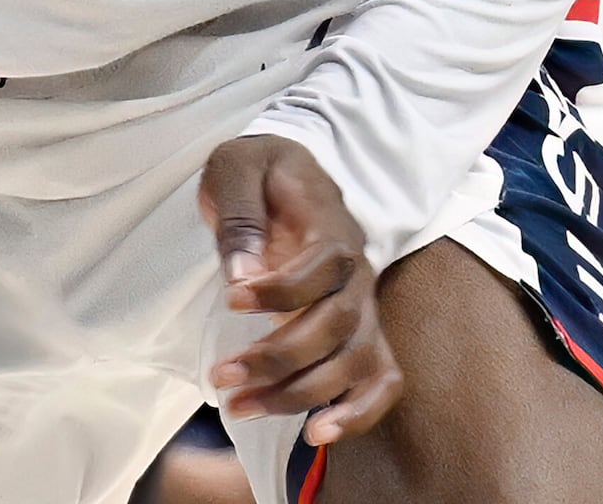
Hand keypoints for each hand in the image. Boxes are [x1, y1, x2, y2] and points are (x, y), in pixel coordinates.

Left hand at [197, 136, 401, 445]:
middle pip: (336, 325)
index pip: (323, 265)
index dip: (281, 290)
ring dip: (300, 394)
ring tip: (242, 407)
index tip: (232, 299)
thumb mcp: (237, 168)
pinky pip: (380, 382)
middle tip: (222, 376)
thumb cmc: (259, 170)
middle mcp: (357, 272)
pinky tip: (317, 435)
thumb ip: (240, 216)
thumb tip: (242, 274)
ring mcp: (364, 307)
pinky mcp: (360, 333)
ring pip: (353, 361)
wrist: (287, 171)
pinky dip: (358, 413)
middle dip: (279, 357)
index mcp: (332, 224)